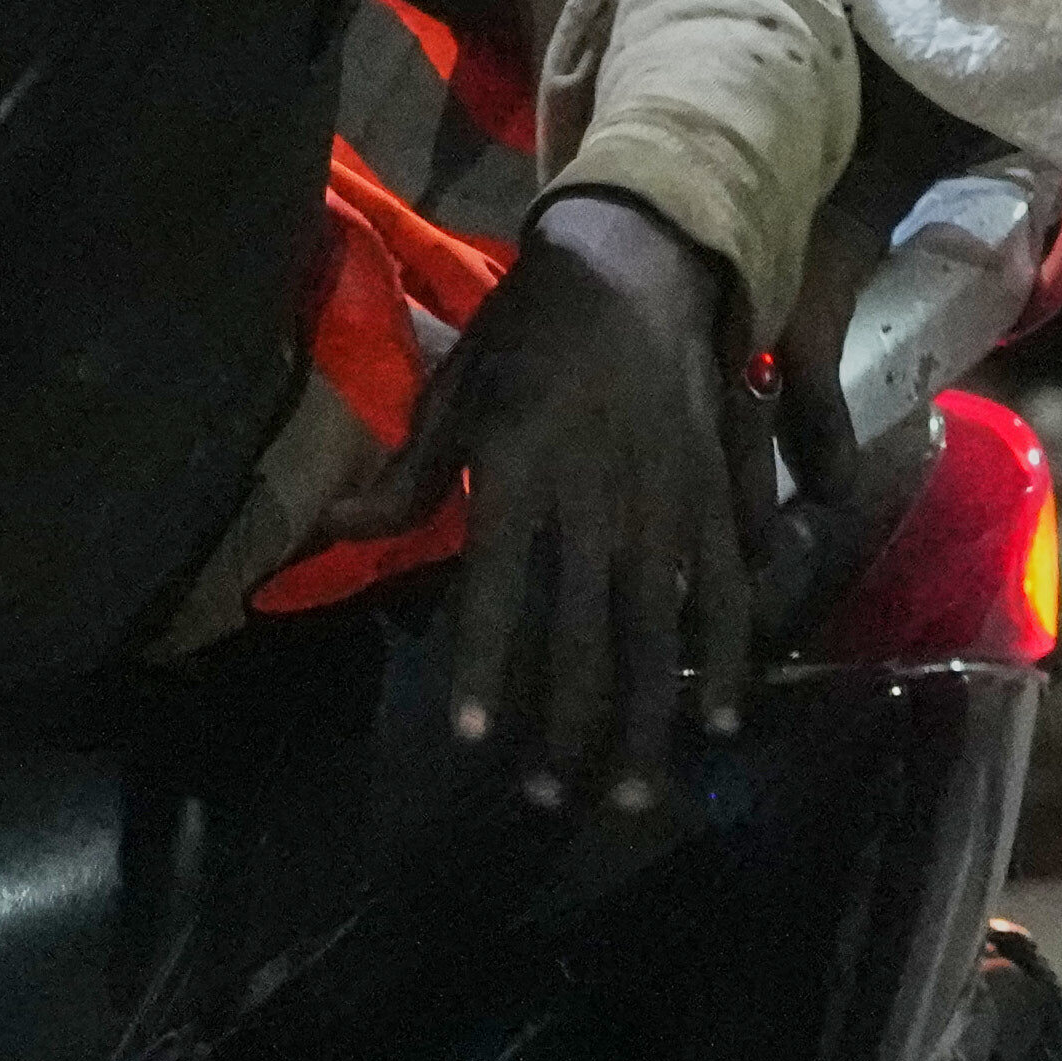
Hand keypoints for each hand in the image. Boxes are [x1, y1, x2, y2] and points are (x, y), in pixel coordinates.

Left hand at [372, 187, 759, 815]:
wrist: (641, 260)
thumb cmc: (531, 331)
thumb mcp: (459, 391)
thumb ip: (407, 477)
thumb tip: (332, 532)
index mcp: (523, 467)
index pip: (500, 584)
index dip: (485, 663)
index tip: (474, 737)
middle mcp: (598, 497)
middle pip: (584, 632)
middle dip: (566, 723)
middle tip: (547, 800)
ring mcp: (667, 503)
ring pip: (658, 631)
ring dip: (643, 720)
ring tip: (626, 797)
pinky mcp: (716, 498)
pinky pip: (726, 589)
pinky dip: (730, 658)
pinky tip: (721, 723)